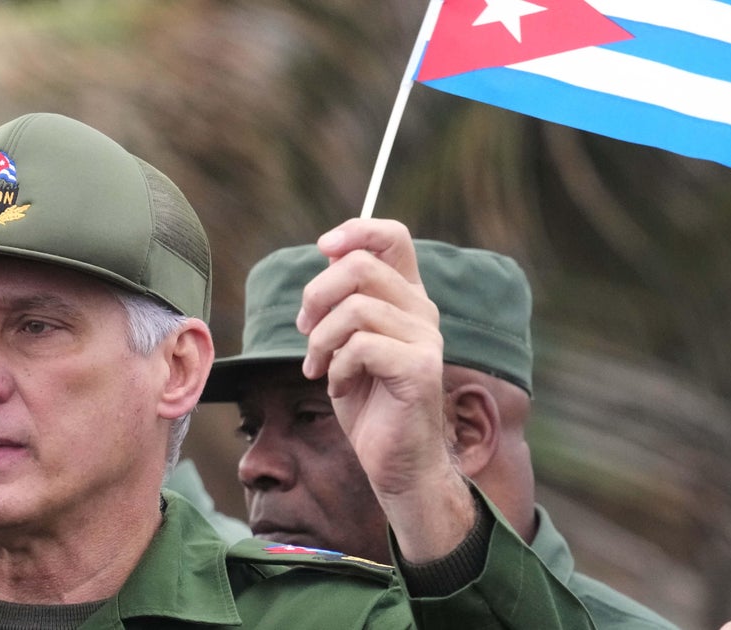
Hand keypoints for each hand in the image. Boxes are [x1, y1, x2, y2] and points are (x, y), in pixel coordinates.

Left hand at [297, 218, 472, 560]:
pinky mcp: (419, 368)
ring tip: (319, 368)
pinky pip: (360, 346)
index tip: (323, 248)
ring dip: (321, 341)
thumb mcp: (346, 344)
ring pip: (354, 308)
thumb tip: (328, 257)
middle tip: (304, 329)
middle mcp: (422, 311)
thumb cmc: (369, 404)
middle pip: (360, 265)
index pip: (392, 236)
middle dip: (316, 295)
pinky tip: (339, 388)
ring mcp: (425, 338)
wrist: (396, 463)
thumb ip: (342, 302)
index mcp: (406, 298)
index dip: (355, 231)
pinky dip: (336, 367)